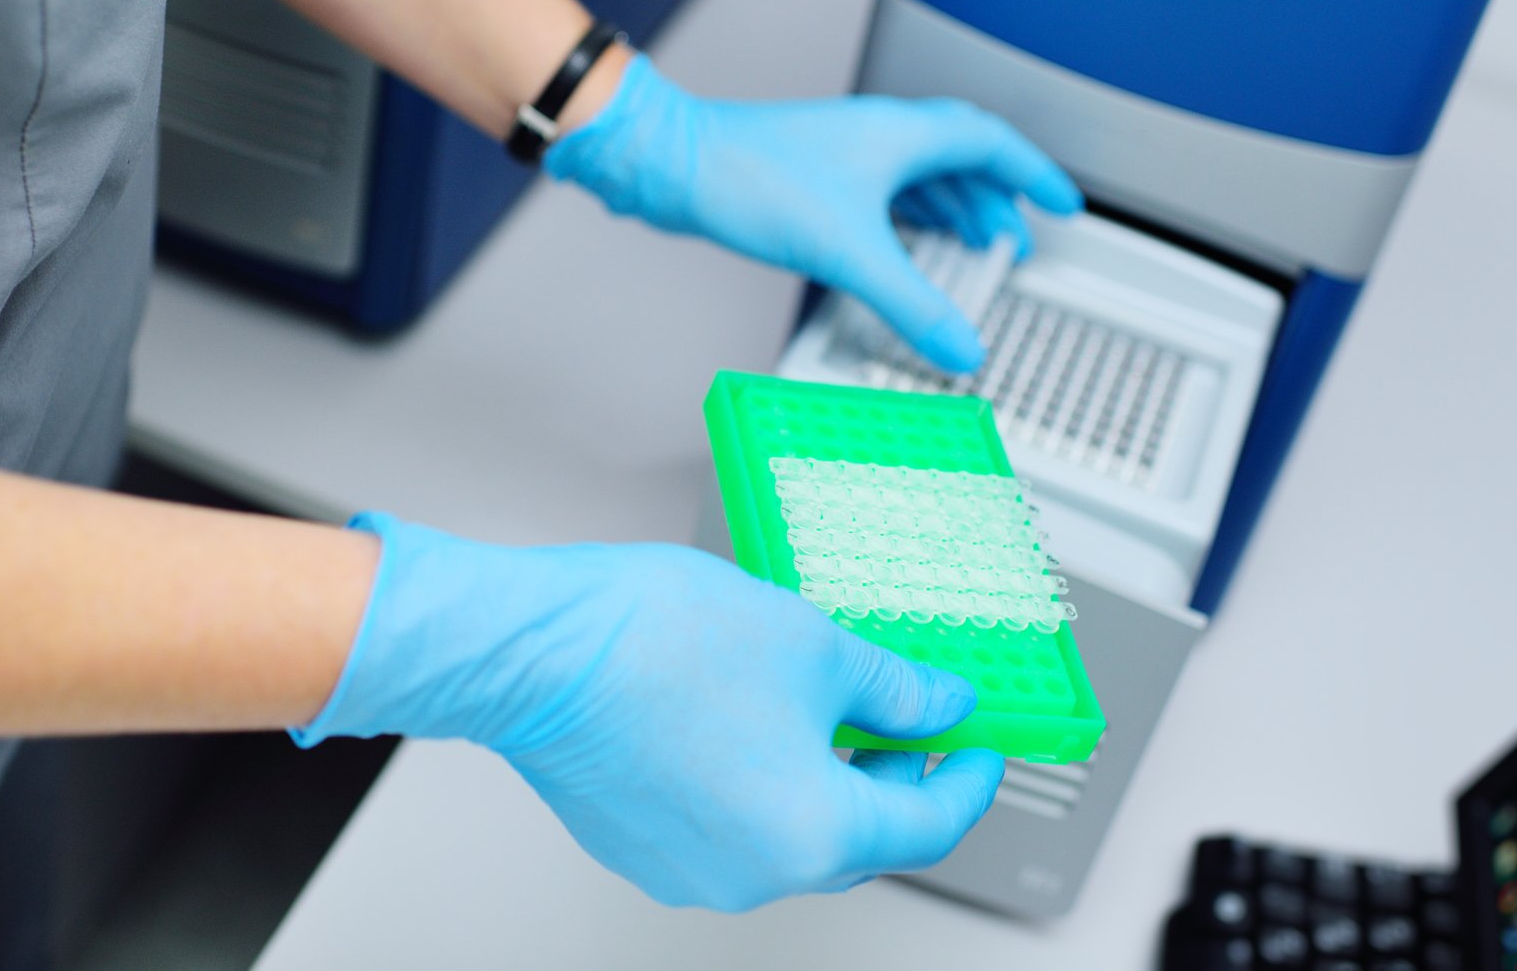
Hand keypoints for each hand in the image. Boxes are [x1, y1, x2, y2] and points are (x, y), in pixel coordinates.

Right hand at [294, 515, 1002, 910]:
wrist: (536, 648)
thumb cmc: (656, 644)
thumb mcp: (815, 643)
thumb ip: (896, 687)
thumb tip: (940, 706)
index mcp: (815, 835)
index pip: (928, 825)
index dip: (966, 778)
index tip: (980, 745)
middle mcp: (755, 874)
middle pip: (858, 839)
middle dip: (891, 776)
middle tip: (907, 715)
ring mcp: (690, 868)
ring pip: (788, 831)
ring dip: (819, 776)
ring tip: (820, 699)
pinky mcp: (640, 844)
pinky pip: (726, 824)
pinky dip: (755, 780)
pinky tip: (749, 714)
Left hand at [545, 58, 1082, 372]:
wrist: (676, 165)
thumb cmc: (750, 178)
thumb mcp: (848, 251)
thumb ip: (912, 304)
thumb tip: (960, 346)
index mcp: (901, 134)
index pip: (992, 142)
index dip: (1034, 174)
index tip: (1062, 204)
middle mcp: (876, 134)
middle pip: (960, 159)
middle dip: (994, 202)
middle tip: (1015, 241)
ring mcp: (843, 152)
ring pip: (919, 176)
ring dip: (952, 211)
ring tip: (971, 250)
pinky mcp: (812, 174)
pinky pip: (882, 193)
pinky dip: (908, 221)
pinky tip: (901, 250)